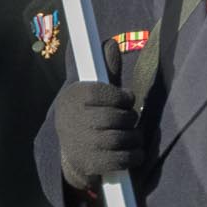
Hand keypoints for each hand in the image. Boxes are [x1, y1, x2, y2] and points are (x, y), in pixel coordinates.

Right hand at [56, 39, 141, 189]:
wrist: (70, 153)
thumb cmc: (88, 114)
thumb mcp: (93, 92)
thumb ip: (106, 70)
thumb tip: (111, 43)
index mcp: (73, 98)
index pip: (104, 93)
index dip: (122, 96)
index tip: (126, 99)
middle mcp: (73, 121)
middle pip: (116, 117)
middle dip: (130, 118)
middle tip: (130, 120)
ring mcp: (82, 144)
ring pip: (121, 138)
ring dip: (135, 137)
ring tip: (134, 135)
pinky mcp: (90, 164)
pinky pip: (121, 159)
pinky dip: (134, 156)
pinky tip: (135, 151)